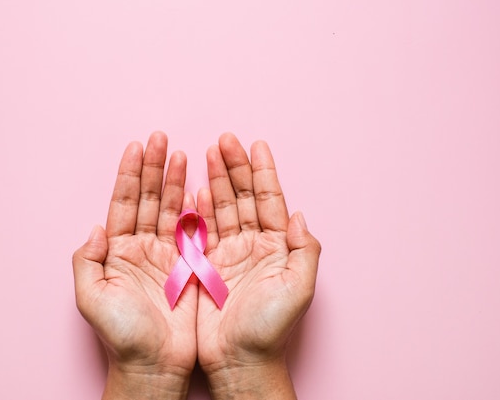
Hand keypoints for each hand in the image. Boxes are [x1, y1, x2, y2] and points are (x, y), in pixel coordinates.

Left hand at [72, 132, 196, 399]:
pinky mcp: (189, 268)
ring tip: (181, 154)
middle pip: (148, 199)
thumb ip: (87, 260)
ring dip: (175, 182)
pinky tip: (198, 189)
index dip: (129, 175)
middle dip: (153, 168)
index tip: (136, 147)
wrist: (155, 365)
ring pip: (171, 210)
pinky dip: (196, 210)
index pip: (124, 204)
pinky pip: (193, 232)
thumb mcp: (91, 298)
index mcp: (117, 252)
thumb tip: (97, 227)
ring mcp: (166, 256)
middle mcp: (140, 249)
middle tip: (161, 139)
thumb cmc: (121, 336)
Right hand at [196, 133, 320, 399]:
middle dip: (235, 167)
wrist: (238, 359)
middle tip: (225, 140)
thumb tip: (300, 215)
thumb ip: (305, 250)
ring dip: (216, 181)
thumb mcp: (299, 289)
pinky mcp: (206, 267)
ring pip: (221, 208)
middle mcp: (253, 246)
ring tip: (208, 153)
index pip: (269, 200)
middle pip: (243, 197)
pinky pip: (201, 230)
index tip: (256, 145)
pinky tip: (195, 190)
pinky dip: (198, 209)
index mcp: (276, 247)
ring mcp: (228, 254)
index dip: (263, 172)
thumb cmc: (270, 328)